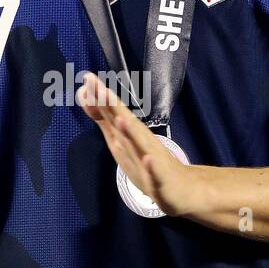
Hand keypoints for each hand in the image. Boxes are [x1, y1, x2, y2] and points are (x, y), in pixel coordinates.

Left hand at [75, 72, 203, 218]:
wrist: (181, 189)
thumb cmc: (149, 162)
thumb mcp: (121, 140)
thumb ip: (106, 120)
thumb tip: (88, 98)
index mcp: (129, 134)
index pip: (112, 112)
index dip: (99, 97)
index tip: (87, 78)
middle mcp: (140, 142)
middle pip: (124, 122)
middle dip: (111, 106)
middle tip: (99, 87)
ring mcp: (151, 161)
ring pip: (140, 145)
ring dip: (131, 132)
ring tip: (121, 119)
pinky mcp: (160, 181)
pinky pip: (154, 174)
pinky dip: (151, 166)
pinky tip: (147, 158)